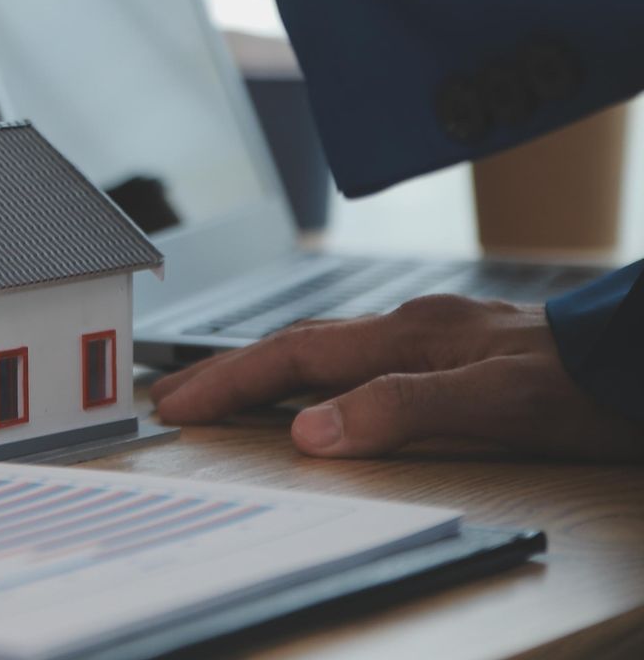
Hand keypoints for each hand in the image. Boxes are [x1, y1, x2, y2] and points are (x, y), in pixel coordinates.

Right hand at [151, 294, 643, 460]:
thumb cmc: (585, 386)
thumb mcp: (495, 406)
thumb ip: (402, 411)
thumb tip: (310, 430)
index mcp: (409, 336)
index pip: (294, 357)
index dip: (230, 381)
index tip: (177, 405)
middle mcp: (414, 328)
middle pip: (299, 345)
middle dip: (231, 372)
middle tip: (174, 397)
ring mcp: (437, 336)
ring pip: (329, 348)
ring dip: (270, 371)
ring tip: (228, 392)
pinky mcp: (461, 351)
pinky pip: (363, 358)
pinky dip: (319, 374)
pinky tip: (327, 388)